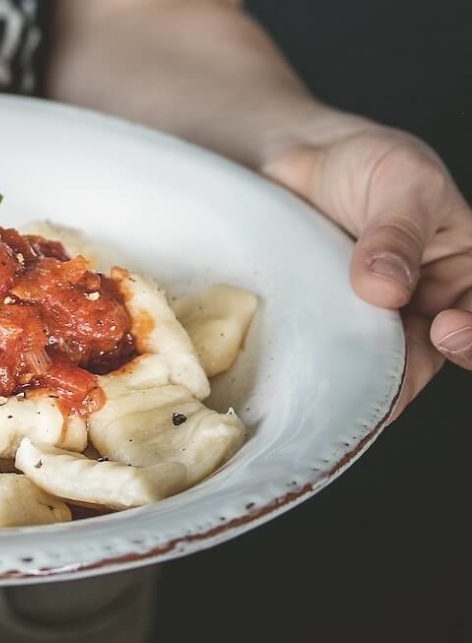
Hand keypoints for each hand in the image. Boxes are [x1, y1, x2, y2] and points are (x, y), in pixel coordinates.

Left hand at [263, 116, 471, 415]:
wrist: (301, 160)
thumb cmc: (367, 163)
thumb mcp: (400, 182)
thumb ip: (397, 233)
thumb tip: (386, 287)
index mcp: (463, 271)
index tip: (446, 330)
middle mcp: (424, 304)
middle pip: (429, 355)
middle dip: (412, 375)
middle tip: (391, 379)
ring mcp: (373, 319)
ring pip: (377, 365)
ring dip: (362, 380)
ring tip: (341, 389)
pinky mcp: (327, 325)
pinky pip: (329, 356)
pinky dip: (323, 370)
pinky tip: (307, 380)